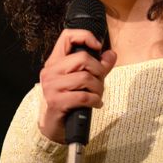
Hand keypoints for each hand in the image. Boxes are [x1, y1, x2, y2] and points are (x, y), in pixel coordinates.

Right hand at [37, 29, 116, 143]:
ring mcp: (51, 86)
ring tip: (97, 95)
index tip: (98, 47)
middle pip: (83, 58)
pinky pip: (84, 96)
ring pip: (86, 78)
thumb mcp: (83, 81)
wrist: (54, 126)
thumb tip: (111, 54)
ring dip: (98, 88)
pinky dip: (95, 100)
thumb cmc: (68, 100)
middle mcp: (50, 71)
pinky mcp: (56, 102)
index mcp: (55, 62)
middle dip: (99, 71)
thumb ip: (98, 66)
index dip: (85, 36)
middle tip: (100, 82)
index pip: (67, 36)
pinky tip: (96, 104)